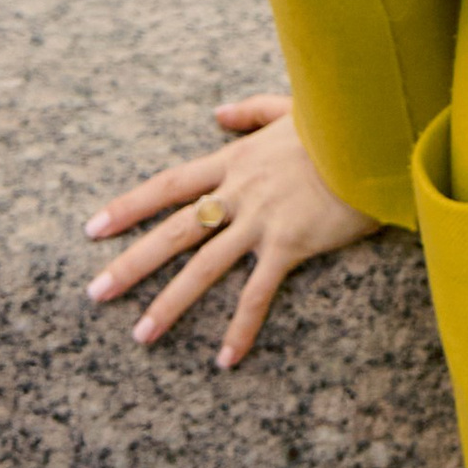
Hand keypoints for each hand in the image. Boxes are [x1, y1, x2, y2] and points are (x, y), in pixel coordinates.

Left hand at [83, 92, 382, 369]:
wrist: (375, 135)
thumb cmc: (338, 121)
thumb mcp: (289, 107)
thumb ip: (250, 112)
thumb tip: (216, 114)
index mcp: (235, 160)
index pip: (169, 185)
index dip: (128, 206)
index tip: (92, 228)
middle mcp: (239, 191)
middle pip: (173, 230)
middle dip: (131, 262)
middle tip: (94, 292)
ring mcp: (262, 219)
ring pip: (204, 266)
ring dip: (169, 302)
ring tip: (140, 335)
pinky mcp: (290, 244)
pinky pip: (258, 292)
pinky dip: (240, 327)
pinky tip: (224, 359)